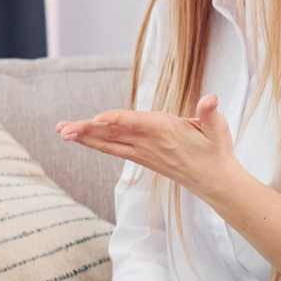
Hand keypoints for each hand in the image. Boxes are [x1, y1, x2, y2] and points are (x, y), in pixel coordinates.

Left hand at [55, 94, 241, 198]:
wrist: (214, 181)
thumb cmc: (216, 150)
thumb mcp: (218, 129)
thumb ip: (210, 113)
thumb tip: (212, 99)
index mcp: (165, 131)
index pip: (135, 123)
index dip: (115, 119)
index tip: (96, 118)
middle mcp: (149, 142)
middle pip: (113, 133)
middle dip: (87, 130)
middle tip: (62, 129)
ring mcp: (142, 152)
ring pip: (108, 143)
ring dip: (84, 137)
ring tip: (61, 131)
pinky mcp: (140, 158)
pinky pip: (112, 149)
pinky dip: (94, 143)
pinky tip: (79, 138)